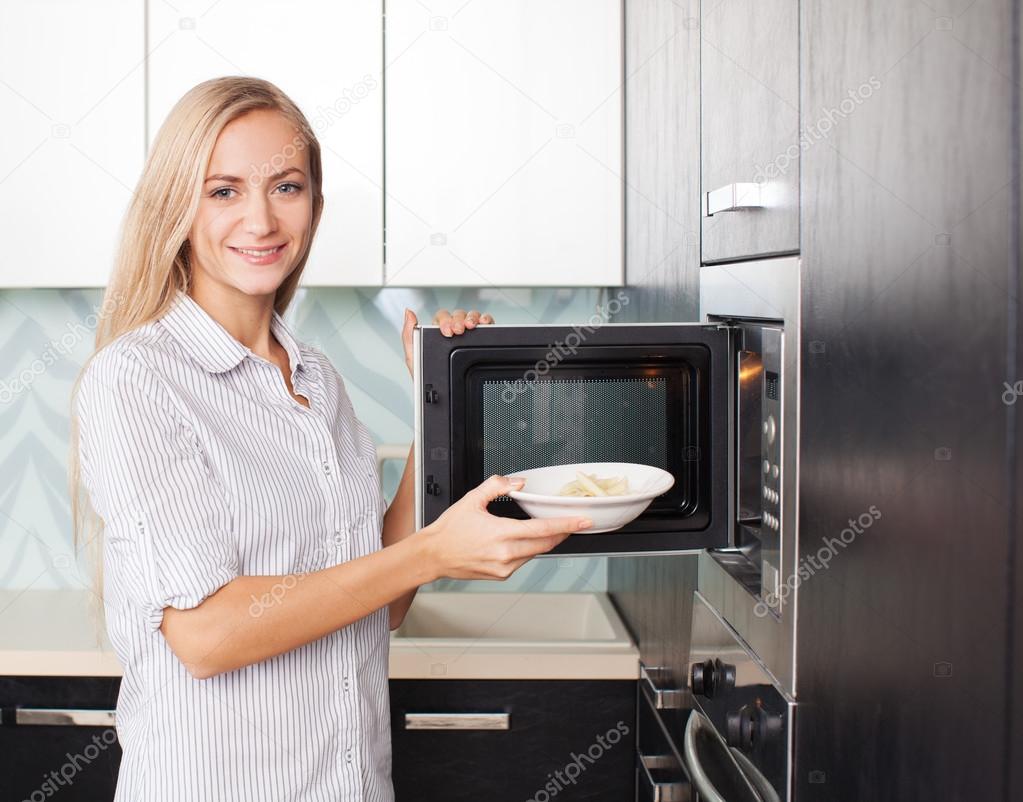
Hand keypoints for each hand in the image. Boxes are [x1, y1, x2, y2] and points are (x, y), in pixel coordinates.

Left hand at [401, 307, 495, 375]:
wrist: (443, 398)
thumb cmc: (428, 381)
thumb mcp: (413, 359)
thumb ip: (408, 335)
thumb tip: (409, 313)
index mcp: (437, 333)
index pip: (442, 318)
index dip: (445, 321)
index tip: (446, 331)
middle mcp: (453, 331)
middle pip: (458, 316)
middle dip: (458, 321)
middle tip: (457, 331)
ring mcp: (468, 334)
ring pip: (471, 317)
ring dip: (471, 318)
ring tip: (470, 326)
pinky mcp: (481, 338)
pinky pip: (485, 324)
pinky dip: (486, 320)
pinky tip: (483, 323)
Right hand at [419, 475, 591, 580]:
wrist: (433, 556)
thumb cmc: (449, 530)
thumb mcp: (472, 500)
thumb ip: (498, 486)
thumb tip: (518, 482)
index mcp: (500, 533)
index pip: (543, 529)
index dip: (567, 524)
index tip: (583, 521)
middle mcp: (505, 554)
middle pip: (546, 544)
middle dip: (562, 533)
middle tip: (574, 523)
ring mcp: (504, 567)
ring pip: (536, 553)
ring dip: (545, 542)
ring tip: (548, 529)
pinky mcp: (501, 575)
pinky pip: (523, 560)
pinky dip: (528, 550)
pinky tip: (522, 541)